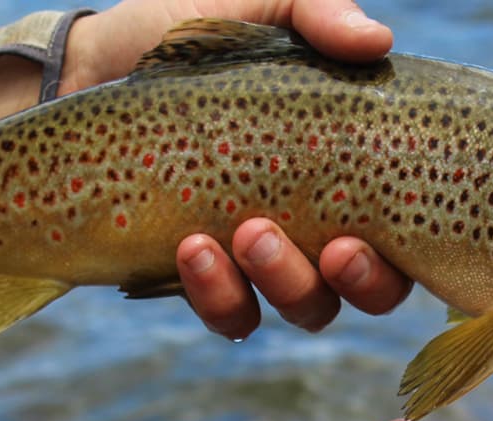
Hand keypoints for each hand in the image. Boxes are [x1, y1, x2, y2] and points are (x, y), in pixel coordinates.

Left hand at [71, 1, 410, 339]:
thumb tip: (377, 41)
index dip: (403, 254)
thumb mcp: (254, 4)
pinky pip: (233, 316)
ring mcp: (262, 257)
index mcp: (347, 167)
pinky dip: (220, 296)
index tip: (362, 233)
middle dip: (358, 280)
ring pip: (307, 307)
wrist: (87, 68)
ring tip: (243, 232)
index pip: (405, 232)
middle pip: (371, 289)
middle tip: (328, 246)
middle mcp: (319, 221)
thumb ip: (317, 13)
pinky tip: (190, 249)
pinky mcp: (204, 278)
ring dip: (286, 282)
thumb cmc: (183, 31)